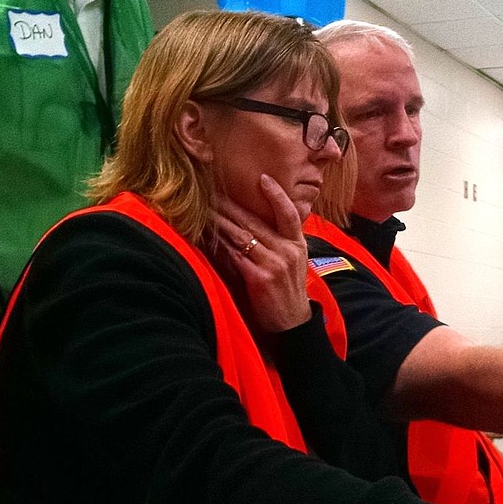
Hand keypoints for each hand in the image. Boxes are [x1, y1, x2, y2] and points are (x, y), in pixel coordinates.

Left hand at [210, 174, 310, 332]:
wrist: (292, 324)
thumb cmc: (287, 293)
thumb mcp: (293, 264)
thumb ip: (279, 245)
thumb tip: (254, 228)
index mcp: (298, 245)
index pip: (289, 213)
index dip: (277, 195)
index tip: (263, 178)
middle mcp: (288, 250)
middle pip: (255, 221)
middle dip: (231, 205)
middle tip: (213, 191)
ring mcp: (275, 263)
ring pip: (242, 235)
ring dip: (220, 221)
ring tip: (204, 209)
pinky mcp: (261, 277)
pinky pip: (236, 256)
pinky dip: (221, 245)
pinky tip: (208, 237)